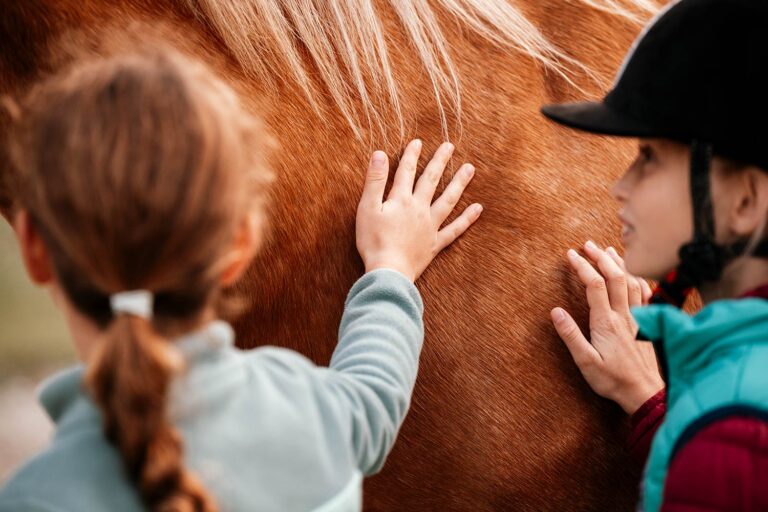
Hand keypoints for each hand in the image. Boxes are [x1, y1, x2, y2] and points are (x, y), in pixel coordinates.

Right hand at [356, 139, 481, 281]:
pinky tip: (478, 209)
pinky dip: (467, 219)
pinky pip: (455, 229)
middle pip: (431, 180)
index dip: (411, 155)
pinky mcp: (435, 243)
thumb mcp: (366, 208)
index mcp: (401, 200)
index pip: (406, 171)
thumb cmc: (373, 241)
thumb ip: (374, 181)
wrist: (388, 271)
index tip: (418, 142)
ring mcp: (430, 226)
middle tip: (450, 146)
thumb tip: (379, 154)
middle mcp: (419, 209)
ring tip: (470, 168)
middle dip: (440, 162)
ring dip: (459, 183)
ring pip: (448, 200)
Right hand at [551, 241, 663, 414]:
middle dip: (600, 257)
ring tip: (608, 250)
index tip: (570, 254)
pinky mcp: (646, 324)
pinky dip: (638, 279)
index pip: (593, 285)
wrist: (645, 393)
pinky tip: (634, 274)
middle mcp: (624, 315)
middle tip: (587, 244)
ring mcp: (638, 318)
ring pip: (631, 282)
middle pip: (614, 277)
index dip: (582, 266)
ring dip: (619, 263)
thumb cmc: (613, 380)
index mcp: (606, 322)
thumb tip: (555, 311)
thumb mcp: (585, 362)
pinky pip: (645, 294)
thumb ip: (571, 335)